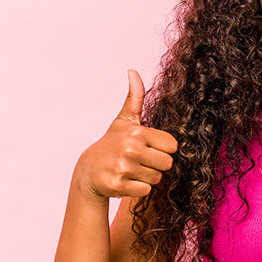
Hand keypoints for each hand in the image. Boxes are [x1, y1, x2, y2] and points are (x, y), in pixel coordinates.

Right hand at [73, 70, 178, 200]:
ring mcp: (124, 167)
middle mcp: (131, 148)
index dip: (162, 149)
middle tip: (139, 162)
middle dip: (156, 165)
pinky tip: (125, 181)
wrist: (88, 171)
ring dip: (146, 177)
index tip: (147, 148)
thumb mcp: (124, 120)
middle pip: (167, 164)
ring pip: (157, 179)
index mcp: (137, 132)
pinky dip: (138, 189)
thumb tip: (132, 71)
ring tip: (130, 171)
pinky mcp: (118, 185)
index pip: (173, 146)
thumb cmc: (112, 143)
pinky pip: (145, 190)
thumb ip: (135, 97)